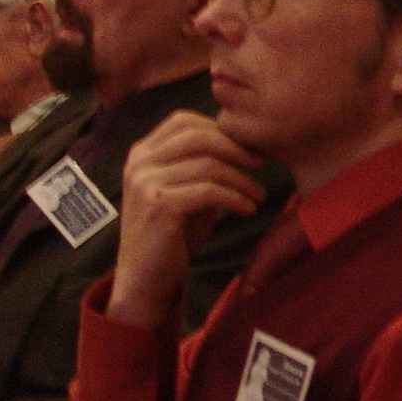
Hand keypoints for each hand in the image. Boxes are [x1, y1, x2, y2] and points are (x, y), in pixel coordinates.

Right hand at [107, 111, 265, 328]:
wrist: (146, 279)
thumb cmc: (172, 234)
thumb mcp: (185, 190)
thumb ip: (202, 166)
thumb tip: (243, 144)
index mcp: (142, 153)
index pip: (184, 120)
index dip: (221, 130)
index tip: (248, 148)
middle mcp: (139, 162)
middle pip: (198, 136)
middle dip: (236, 148)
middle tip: (261, 164)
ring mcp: (146, 182)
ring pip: (208, 164)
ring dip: (242, 179)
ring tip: (259, 195)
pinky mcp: (159, 206)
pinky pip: (209, 191)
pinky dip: (236, 198)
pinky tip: (248, 209)